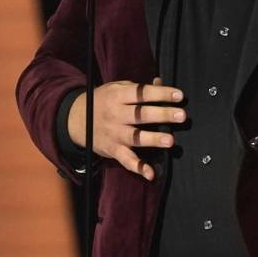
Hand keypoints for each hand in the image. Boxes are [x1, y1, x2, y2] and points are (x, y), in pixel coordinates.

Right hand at [67, 78, 184, 179]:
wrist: (76, 119)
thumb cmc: (103, 101)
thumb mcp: (117, 88)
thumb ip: (138, 88)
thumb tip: (160, 82)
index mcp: (118, 96)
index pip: (142, 93)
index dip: (161, 93)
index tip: (179, 95)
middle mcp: (116, 115)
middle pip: (141, 115)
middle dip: (162, 114)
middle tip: (181, 115)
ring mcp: (114, 133)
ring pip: (135, 137)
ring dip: (153, 139)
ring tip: (170, 140)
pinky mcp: (113, 150)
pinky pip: (126, 160)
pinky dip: (138, 167)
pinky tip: (150, 173)